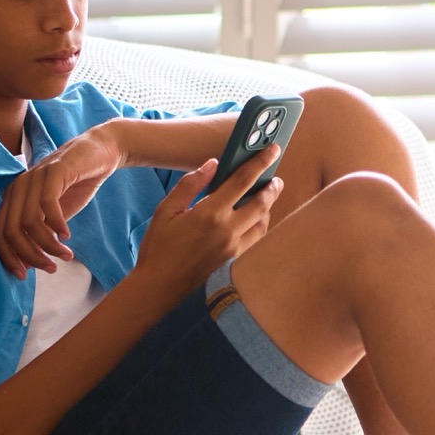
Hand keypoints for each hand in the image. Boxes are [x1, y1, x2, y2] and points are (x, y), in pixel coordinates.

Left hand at [0, 126, 122, 279]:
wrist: (98, 153)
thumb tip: (28, 263)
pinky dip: (57, 225)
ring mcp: (34, 177)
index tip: (23, 276)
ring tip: (65, 255)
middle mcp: (18, 187)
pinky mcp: (54, 171)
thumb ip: (40, 233)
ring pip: (29, 222)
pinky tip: (67, 235)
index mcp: (13, 198)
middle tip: (51, 268)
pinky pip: (48, 205)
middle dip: (30, 256)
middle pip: (12, 231)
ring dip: (48, 245)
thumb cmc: (74, 185)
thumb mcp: (53, 214)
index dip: (8, 257)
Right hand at [134, 144, 283, 297]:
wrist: (160, 285)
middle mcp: (228, 229)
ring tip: (269, 194)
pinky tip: (257, 218)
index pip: (243, 181)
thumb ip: (190, 185)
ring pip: (263, 221)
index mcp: (210, 213)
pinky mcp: (234, 259)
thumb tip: (212, 164)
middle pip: (261, 202)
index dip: (260, 163)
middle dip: (272, 186)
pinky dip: (262, 223)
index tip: (272, 150)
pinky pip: (257, 237)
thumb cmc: (158, 247)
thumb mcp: (166, 210)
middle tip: (276, 176)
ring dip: (269, 205)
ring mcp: (234, 246)